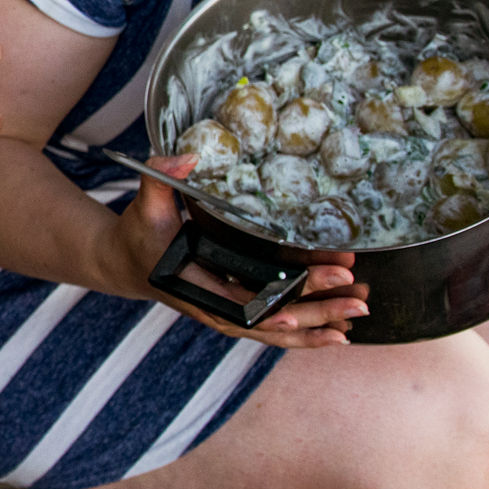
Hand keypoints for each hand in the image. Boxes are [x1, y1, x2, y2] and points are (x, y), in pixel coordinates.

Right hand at [111, 153, 367, 347]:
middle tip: (353, 294)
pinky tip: (339, 327)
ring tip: (359, 310)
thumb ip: (162, 176)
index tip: (299, 300)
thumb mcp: (146, 202)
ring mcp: (227, 314)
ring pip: (278, 329)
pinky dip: (308, 331)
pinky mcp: (239, 312)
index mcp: (190, 283)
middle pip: (268, 319)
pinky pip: (276, 328)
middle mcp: (212, 307)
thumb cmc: (141, 232)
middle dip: (314, 308)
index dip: (269, 302)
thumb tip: (190, 157)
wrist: (129, 264)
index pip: (235, 299)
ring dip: (320, 321)